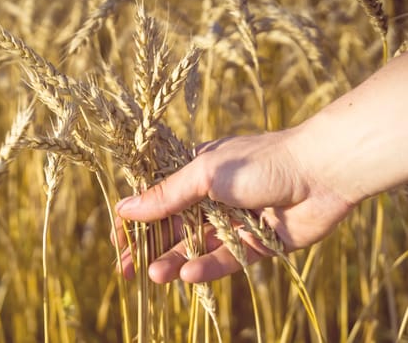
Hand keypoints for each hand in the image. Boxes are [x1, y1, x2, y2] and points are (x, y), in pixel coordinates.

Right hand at [114, 130, 353, 283]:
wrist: (321, 172)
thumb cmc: (260, 161)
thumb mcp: (206, 174)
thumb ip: (167, 195)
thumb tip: (125, 208)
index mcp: (199, 173)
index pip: (159, 198)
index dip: (137, 218)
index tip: (117, 238)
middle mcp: (214, 198)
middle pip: (174, 227)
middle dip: (149, 247)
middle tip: (125, 269)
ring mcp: (234, 222)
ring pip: (197, 247)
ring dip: (174, 260)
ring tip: (153, 275)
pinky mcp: (256, 244)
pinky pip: (227, 259)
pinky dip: (207, 267)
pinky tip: (187, 276)